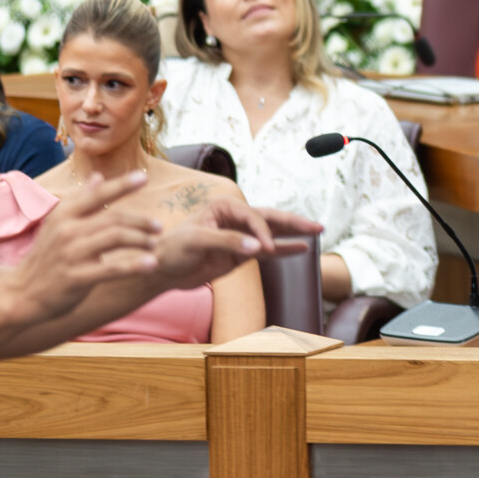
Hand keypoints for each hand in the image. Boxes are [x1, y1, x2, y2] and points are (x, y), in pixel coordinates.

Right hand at [0, 172, 171, 322]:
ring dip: (140, 240)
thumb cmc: (45, 258)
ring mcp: (71, 254)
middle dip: (140, 221)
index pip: (97, 195)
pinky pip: (112, 268)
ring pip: (115, 238)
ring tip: (154, 244)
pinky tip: (152, 264)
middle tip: (158, 226)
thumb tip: (98, 176)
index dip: (121, 185)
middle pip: (113, 218)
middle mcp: (67, 230)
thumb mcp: (57, 225)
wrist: (21, 295)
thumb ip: (80, 201)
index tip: (144, 177)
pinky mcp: (76, 277)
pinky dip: (134, 265)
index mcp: (63, 215)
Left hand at [147, 195, 322, 289]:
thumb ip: (227, 242)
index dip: (261, 232)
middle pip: (270, 217)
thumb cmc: (172, 249)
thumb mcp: (196, 241)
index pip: (252, 217)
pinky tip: (302, 249)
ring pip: (273, 232)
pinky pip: (267, 251)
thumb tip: (258, 248)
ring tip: (317, 231)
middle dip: (294, 222)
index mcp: (223, 207)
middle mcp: (235, 219)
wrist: (161, 270)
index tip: (264, 249)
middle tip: (317, 226)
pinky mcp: (241, 254)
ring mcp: (240, 237)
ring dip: (294, 233)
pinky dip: (285, 250)